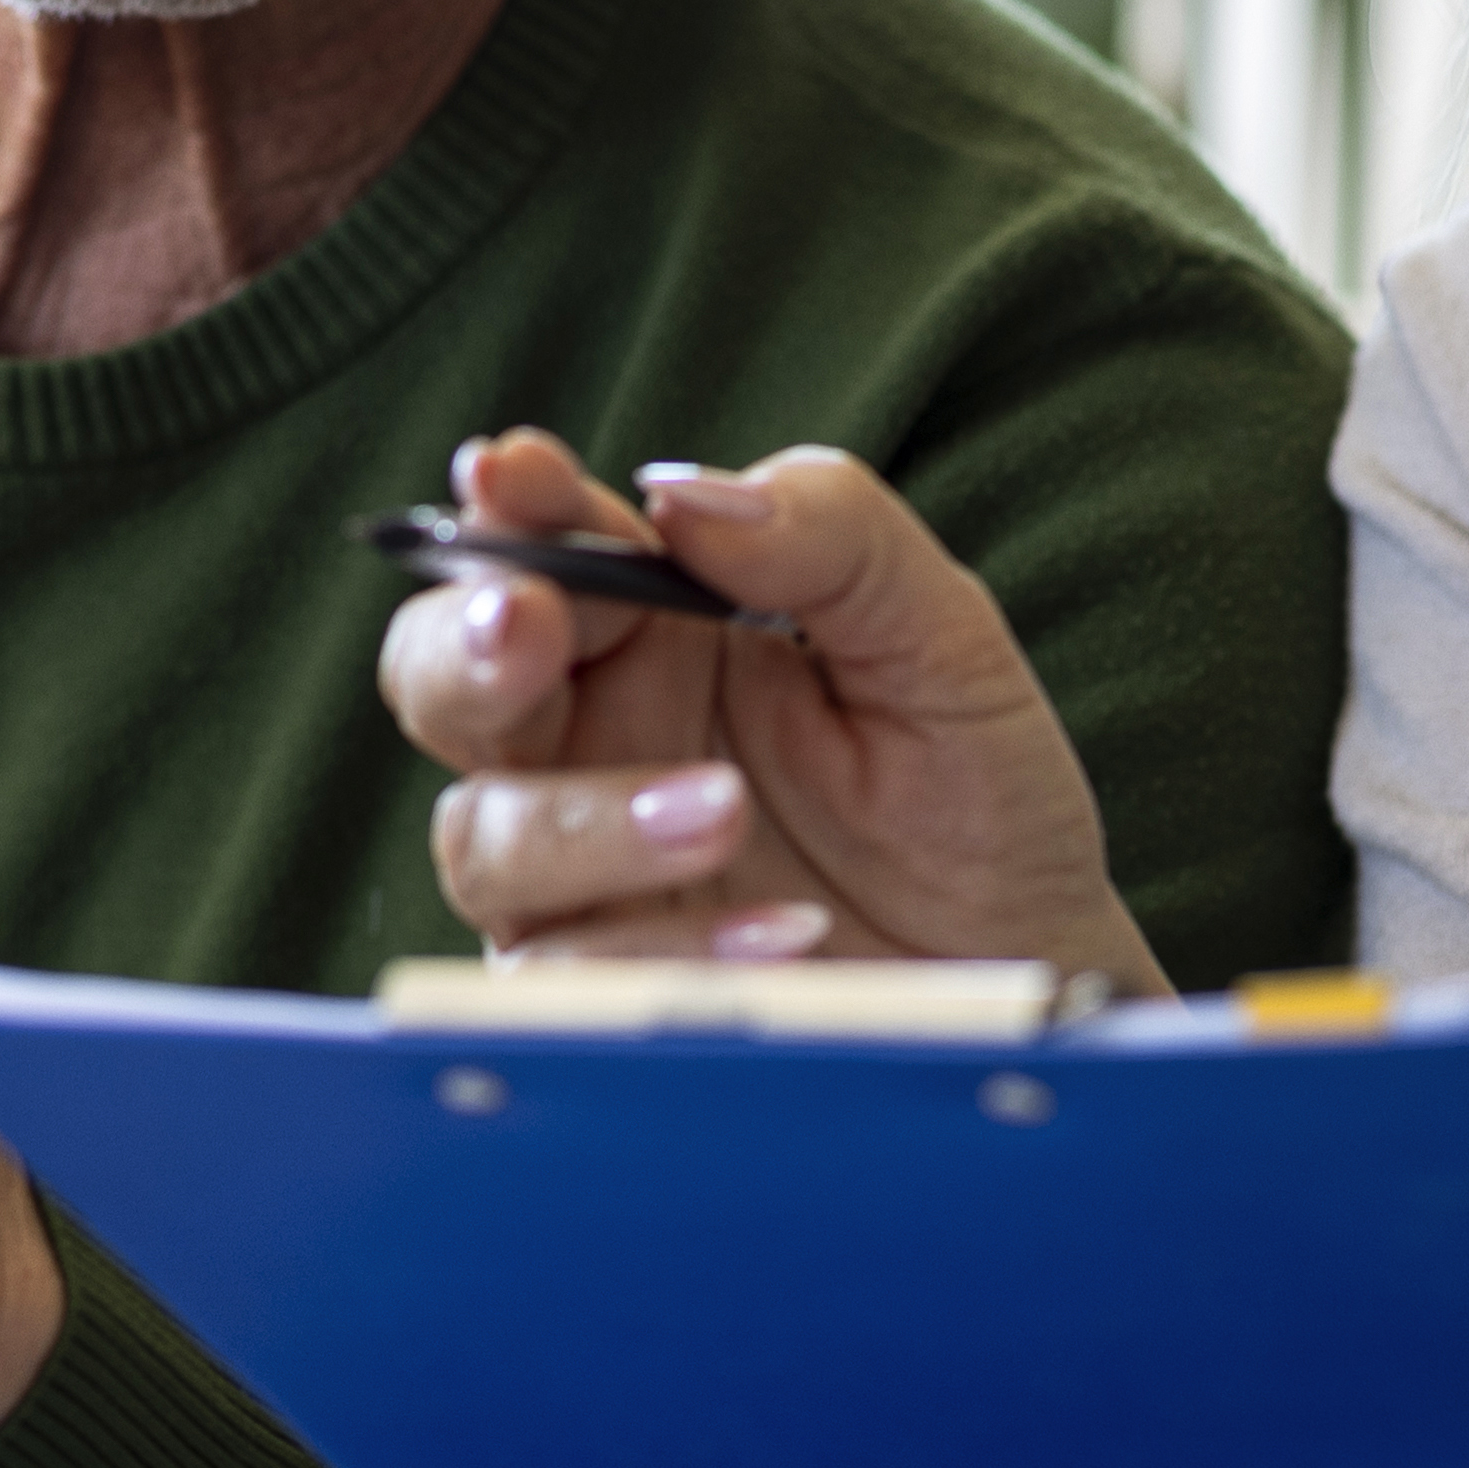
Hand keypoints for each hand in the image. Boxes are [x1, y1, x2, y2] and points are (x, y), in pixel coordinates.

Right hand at [384, 429, 1157, 985]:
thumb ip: (832, 539)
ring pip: (483, 837)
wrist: (1031, 975)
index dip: (508, 509)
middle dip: (462, 650)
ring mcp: (584, 874)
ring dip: (583, 819)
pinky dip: (658, 949)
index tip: (511, 473)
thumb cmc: (975, 800)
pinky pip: (564, 976)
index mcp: (652, 634)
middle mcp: (592, 743)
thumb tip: (687, 497)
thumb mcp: (942, 641)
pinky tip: (783, 932)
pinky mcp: (611, 994)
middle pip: (437, 682)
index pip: (539, 551)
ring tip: (726, 811)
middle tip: (525, 627)